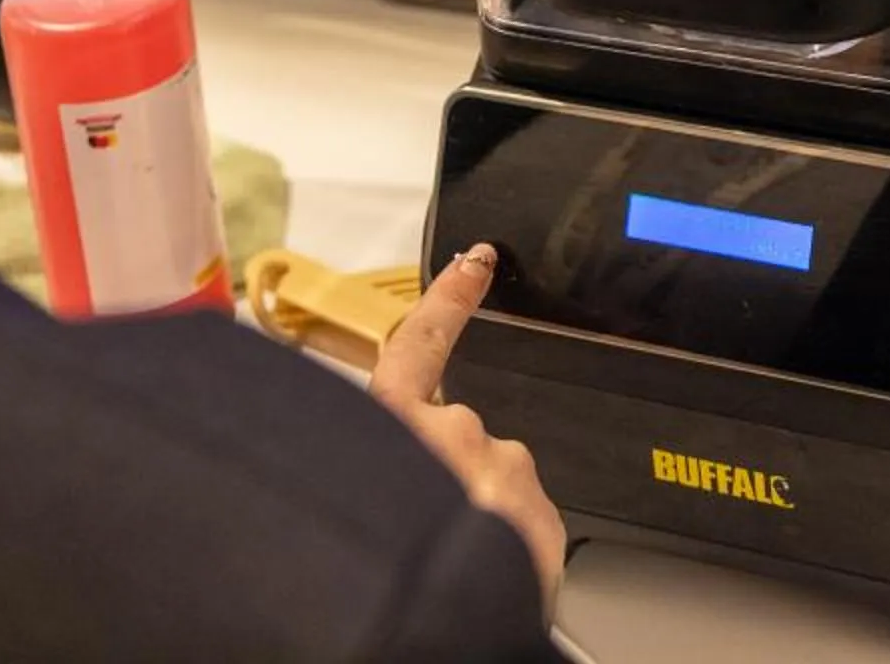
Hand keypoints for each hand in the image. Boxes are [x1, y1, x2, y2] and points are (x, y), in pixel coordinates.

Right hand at [371, 244, 566, 609]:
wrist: (444, 635)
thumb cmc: (380, 592)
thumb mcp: (347, 501)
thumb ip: (367, 464)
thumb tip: (369, 470)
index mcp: (390, 426)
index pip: (416, 345)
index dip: (448, 300)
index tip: (477, 262)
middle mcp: (452, 436)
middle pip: (453, 441)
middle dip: (445, 479)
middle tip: (415, 532)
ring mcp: (504, 472)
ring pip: (492, 486)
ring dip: (476, 520)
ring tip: (444, 572)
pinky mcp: (543, 512)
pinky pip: (524, 524)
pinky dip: (507, 549)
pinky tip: (479, 581)